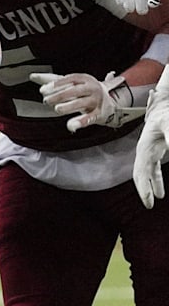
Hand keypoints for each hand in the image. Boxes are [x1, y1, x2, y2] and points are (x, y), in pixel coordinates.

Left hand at [30, 71, 135, 131]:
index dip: (56, 84)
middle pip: (75, 91)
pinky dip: (81, 122)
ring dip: (69, 106)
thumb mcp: (70, 83)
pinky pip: (90, 118)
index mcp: (83, 79)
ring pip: (82, 103)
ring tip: (57, 109)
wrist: (108, 100)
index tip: (42, 90)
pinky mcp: (99, 113)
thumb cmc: (82, 90)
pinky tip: (71, 126)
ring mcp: (96, 101)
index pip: (69, 79)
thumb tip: (32, 76)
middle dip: (60, 95)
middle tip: (46, 101)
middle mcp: (91, 88)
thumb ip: (52, 80)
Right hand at [134, 90, 168, 207]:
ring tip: (157, 197)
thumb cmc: (165, 112)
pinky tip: (161, 187)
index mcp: (145, 147)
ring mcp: (150, 150)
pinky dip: (156, 178)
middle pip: (141, 173)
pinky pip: (154, 167)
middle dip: (144, 189)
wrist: (163, 100)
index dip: (144, 188)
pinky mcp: (156, 149)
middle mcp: (144, 150)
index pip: (141, 172)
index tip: (149, 202)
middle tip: (149, 205)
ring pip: (147, 172)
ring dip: (152, 184)